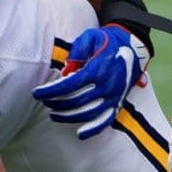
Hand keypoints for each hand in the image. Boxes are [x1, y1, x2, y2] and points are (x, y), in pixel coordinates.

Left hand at [33, 24, 148, 138]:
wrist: (134, 46)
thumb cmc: (107, 41)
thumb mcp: (90, 37)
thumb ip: (76, 52)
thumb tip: (66, 72)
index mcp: (98, 69)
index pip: (68, 85)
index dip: (50, 91)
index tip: (36, 93)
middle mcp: (107, 85)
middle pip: (76, 101)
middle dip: (55, 103)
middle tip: (44, 101)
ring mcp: (114, 96)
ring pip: (88, 113)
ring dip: (68, 116)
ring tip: (53, 114)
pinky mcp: (119, 102)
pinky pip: (106, 120)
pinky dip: (94, 129)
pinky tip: (80, 134)